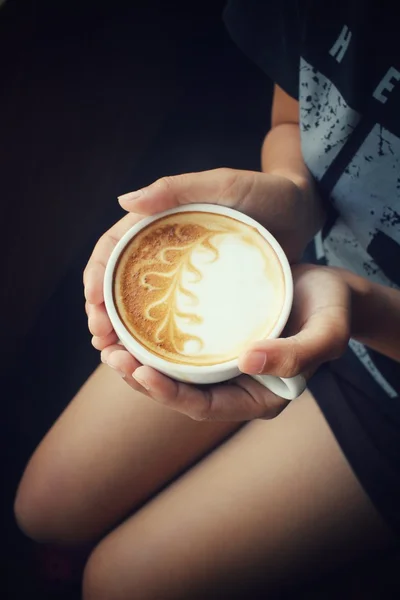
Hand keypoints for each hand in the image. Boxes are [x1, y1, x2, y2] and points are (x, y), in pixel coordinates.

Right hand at [84, 168, 311, 371]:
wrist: (304, 212)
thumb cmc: (267, 192)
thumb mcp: (224, 185)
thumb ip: (177, 188)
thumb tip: (123, 200)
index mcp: (159, 222)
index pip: (114, 250)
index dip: (97, 276)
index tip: (93, 303)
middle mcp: (164, 250)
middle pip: (121, 284)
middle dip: (104, 312)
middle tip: (101, 341)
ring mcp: (184, 275)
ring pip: (143, 306)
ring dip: (124, 333)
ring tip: (116, 357)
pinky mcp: (206, 295)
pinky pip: (175, 318)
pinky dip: (158, 339)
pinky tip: (153, 361)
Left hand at [104, 265, 350, 420]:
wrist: (332, 291)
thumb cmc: (333, 312)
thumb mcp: (326, 333)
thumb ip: (296, 355)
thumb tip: (248, 362)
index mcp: (258, 396)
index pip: (205, 407)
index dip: (170, 395)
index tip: (141, 373)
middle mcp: (235, 384)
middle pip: (179, 391)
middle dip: (141, 378)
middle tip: (110, 354)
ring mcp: (223, 363)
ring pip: (172, 369)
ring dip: (138, 358)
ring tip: (108, 340)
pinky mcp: (216, 338)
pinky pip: (177, 343)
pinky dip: (151, 336)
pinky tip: (129, 319)